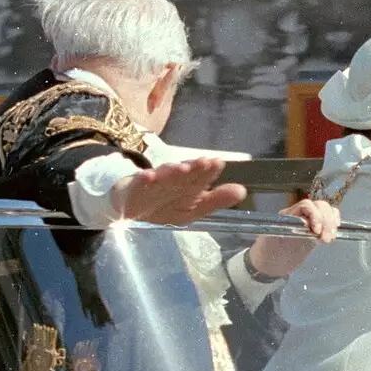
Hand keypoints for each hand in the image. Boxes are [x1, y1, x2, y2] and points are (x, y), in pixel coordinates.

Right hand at [108, 159, 247, 225]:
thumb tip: (243, 191)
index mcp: (186, 185)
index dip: (208, 171)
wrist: (127, 208)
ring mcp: (151, 184)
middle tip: (205, 162)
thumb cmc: (164, 204)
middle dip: (194, 168)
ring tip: (182, 168)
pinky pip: (138, 185)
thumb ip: (216, 200)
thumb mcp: (192, 208)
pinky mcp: (132, 189)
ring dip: (172, 171)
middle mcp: (170, 181)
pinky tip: (148, 176)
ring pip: (163, 177)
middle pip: (183, 174)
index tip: (218, 164)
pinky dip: (143, 180)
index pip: (199, 177)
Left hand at [245, 199, 339, 278]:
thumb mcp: (272, 240)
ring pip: (327, 211)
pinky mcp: (318, 230)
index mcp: (289, 214)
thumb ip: (286, 229)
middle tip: (326, 239)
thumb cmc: (268, 252)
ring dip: (332, 223)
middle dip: (326, 221)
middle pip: (320, 206)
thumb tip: (305, 222)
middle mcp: (301, 214)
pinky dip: (334, 224)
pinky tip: (332, 235)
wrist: (272, 264)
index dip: (315, 215)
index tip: (316, 232)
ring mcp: (310, 222)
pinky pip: (330, 220)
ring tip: (329, 239)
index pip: (306, 205)